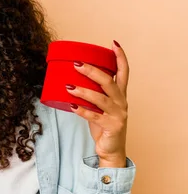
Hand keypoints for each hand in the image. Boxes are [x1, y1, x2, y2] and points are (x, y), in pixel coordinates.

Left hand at [66, 41, 128, 167]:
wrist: (112, 150)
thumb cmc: (104, 125)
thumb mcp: (100, 106)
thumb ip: (92, 94)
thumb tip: (70, 80)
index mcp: (120, 94)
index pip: (124, 72)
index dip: (120, 57)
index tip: (114, 43)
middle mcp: (122, 102)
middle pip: (109, 81)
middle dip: (92, 71)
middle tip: (77, 64)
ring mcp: (118, 114)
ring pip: (101, 98)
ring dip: (83, 91)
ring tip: (68, 86)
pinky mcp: (112, 126)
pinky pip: (95, 116)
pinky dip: (82, 110)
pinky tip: (71, 106)